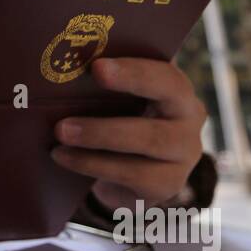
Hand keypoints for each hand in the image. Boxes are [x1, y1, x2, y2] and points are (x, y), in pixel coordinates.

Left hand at [51, 57, 205, 209]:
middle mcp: (189, 117)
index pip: (164, 75)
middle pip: (162, 109)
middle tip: (66, 119)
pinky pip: (132, 173)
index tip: (97, 68)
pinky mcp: (168, 183)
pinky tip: (63, 157)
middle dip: (112, 114)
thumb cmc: (119, 118)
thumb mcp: (117, 99)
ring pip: (148, 141)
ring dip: (99, 137)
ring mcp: (184, 152)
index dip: (132, 71)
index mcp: (176, 86)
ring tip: (61, 134)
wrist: (130, 172)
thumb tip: (60, 74)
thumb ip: (104, 85)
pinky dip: (93, 164)